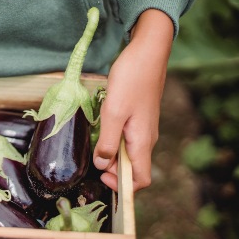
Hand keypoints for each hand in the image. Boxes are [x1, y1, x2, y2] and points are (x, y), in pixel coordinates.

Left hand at [93, 9, 173, 190]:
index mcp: (142, 142)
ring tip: (94, 140)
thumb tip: (102, 165)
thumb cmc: (132, 79)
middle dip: (112, 169)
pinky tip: (100, 127)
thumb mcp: (113, 112)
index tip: (101, 177)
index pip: (141, 180)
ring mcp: (143, 128)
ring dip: (110, 153)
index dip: (122, 186)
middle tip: (91, 157)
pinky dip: (113, 139)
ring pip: (127, 152)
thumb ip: (107, 141)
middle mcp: (146, 139)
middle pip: (131, 168)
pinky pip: (126, 138)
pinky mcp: (138, 118)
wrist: (147, 52)